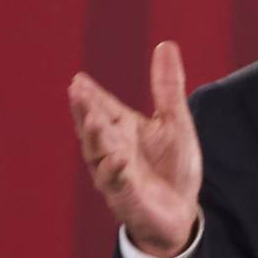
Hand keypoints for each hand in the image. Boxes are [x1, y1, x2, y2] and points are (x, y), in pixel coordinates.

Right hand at [69, 41, 201, 257]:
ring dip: (94, 136)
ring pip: (98, 153)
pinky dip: (115, 170)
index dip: (91, 95)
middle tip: (76, 90)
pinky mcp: (126, 195)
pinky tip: (117, 157)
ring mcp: (116, 173)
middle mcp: (113, 149)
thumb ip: (167, 87)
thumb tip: (166, 44)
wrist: (180, 213)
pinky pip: (116, 182)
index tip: (79, 80)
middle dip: (85, 110)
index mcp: (124, 129)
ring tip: (92, 118)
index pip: (103, 107)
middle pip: (94, 126)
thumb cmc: (172, 167)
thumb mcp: (174, 122)